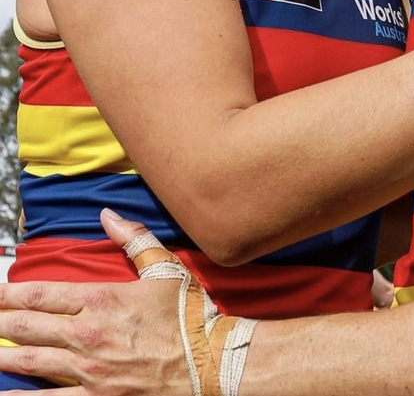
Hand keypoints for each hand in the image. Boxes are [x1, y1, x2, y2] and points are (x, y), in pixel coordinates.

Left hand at [0, 213, 192, 394]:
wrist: (212, 362)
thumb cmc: (191, 316)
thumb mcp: (166, 268)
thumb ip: (134, 239)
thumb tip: (108, 216)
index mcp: (103, 299)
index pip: (43, 294)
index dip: (12, 293)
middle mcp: (89, 334)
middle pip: (29, 326)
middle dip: (1, 322)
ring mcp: (89, 370)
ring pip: (32, 360)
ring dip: (6, 353)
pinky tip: (4, 393)